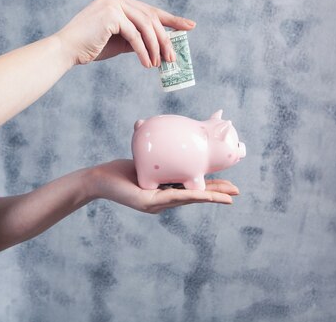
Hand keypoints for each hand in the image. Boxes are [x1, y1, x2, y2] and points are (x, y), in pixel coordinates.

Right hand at [54, 0, 195, 66]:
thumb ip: (138, 37)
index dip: (172, 19)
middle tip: (173, 57)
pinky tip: (147, 64)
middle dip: (164, 39)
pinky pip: (134, 35)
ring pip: (145, 26)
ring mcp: (113, 2)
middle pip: (150, 18)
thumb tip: (162, 44)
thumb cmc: (91, 46)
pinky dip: (143, 51)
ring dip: (155, 47)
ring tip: (159, 64)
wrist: (67, 50)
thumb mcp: (120, 40)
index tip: (190, 26)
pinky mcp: (111, 14)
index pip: (150, 10)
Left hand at [87, 159, 238, 213]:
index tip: (230, 186)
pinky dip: (187, 195)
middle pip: (196, 197)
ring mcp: (157, 204)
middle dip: (216, 195)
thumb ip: (162, 152)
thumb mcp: (148, 159)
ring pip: (188, 199)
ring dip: (208, 198)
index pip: (194, 190)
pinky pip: (171, 196)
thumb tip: (175, 132)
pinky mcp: (147, 202)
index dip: (213, 188)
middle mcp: (165, 201)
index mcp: (167, 192)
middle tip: (236, 194)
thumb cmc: (122, 170)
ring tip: (226, 198)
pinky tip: (199, 195)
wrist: (100, 179)